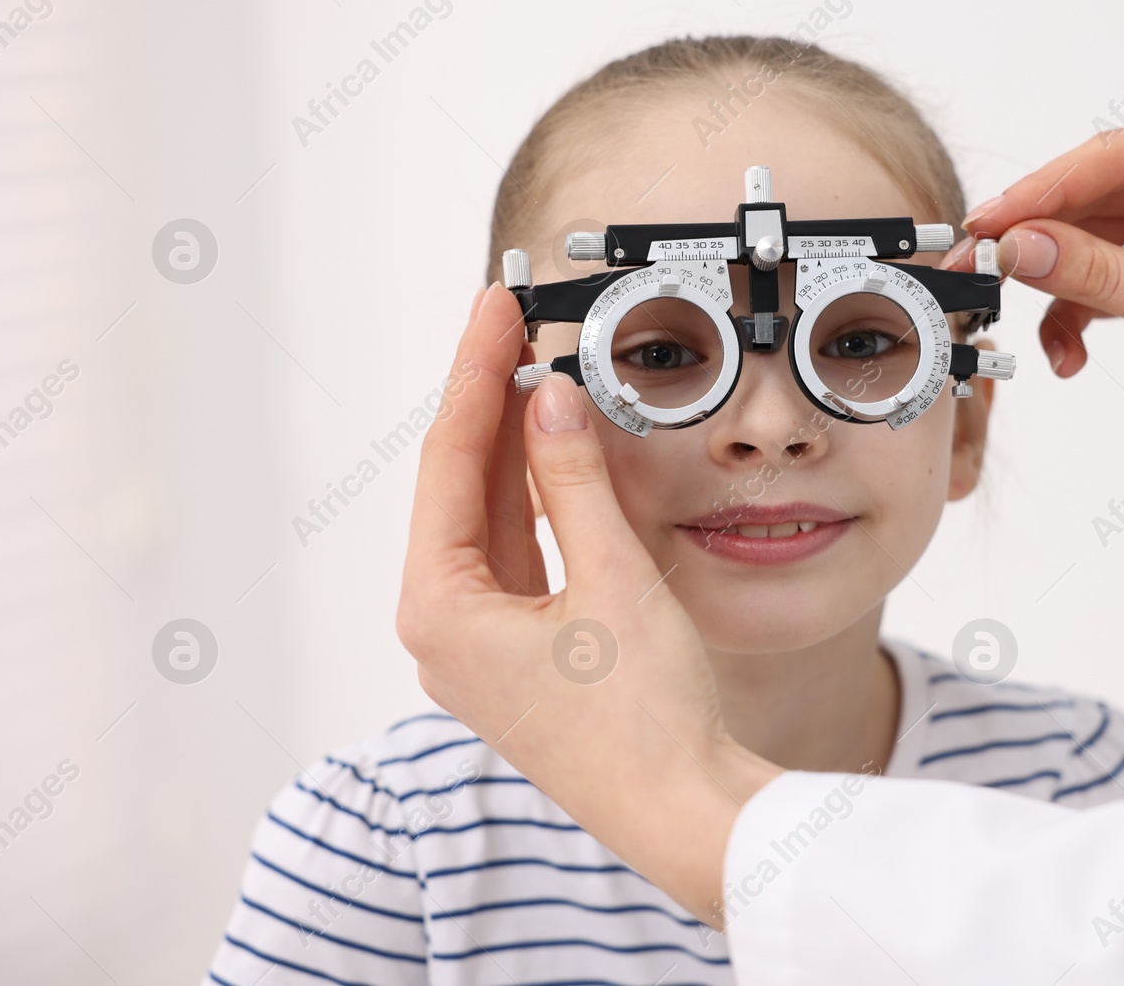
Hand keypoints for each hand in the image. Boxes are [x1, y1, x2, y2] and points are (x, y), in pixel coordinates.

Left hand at [396, 282, 779, 922]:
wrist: (683, 814)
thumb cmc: (645, 719)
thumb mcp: (612, 577)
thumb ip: (575, 479)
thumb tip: (549, 398)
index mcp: (440, 610)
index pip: (450, 460)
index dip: (474, 374)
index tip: (494, 308)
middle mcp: (444, 629)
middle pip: (461, 488)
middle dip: (490, 406)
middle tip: (515, 324)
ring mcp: (479, 647)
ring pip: (489, 521)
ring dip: (514, 452)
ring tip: (538, 374)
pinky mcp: (520, 659)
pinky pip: (518, 559)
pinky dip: (538, 505)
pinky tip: (557, 459)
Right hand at [942, 119, 1123, 523]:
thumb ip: (1101, 275)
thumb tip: (1019, 247)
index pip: (1121, 155)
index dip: (1047, 188)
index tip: (991, 221)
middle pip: (1094, 193)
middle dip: (1037, 235)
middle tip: (978, 264)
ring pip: (1088, 238)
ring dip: (1052, 282)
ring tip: (1011, 311)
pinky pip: (1098, 281)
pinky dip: (1074, 316)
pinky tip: (1070, 355)